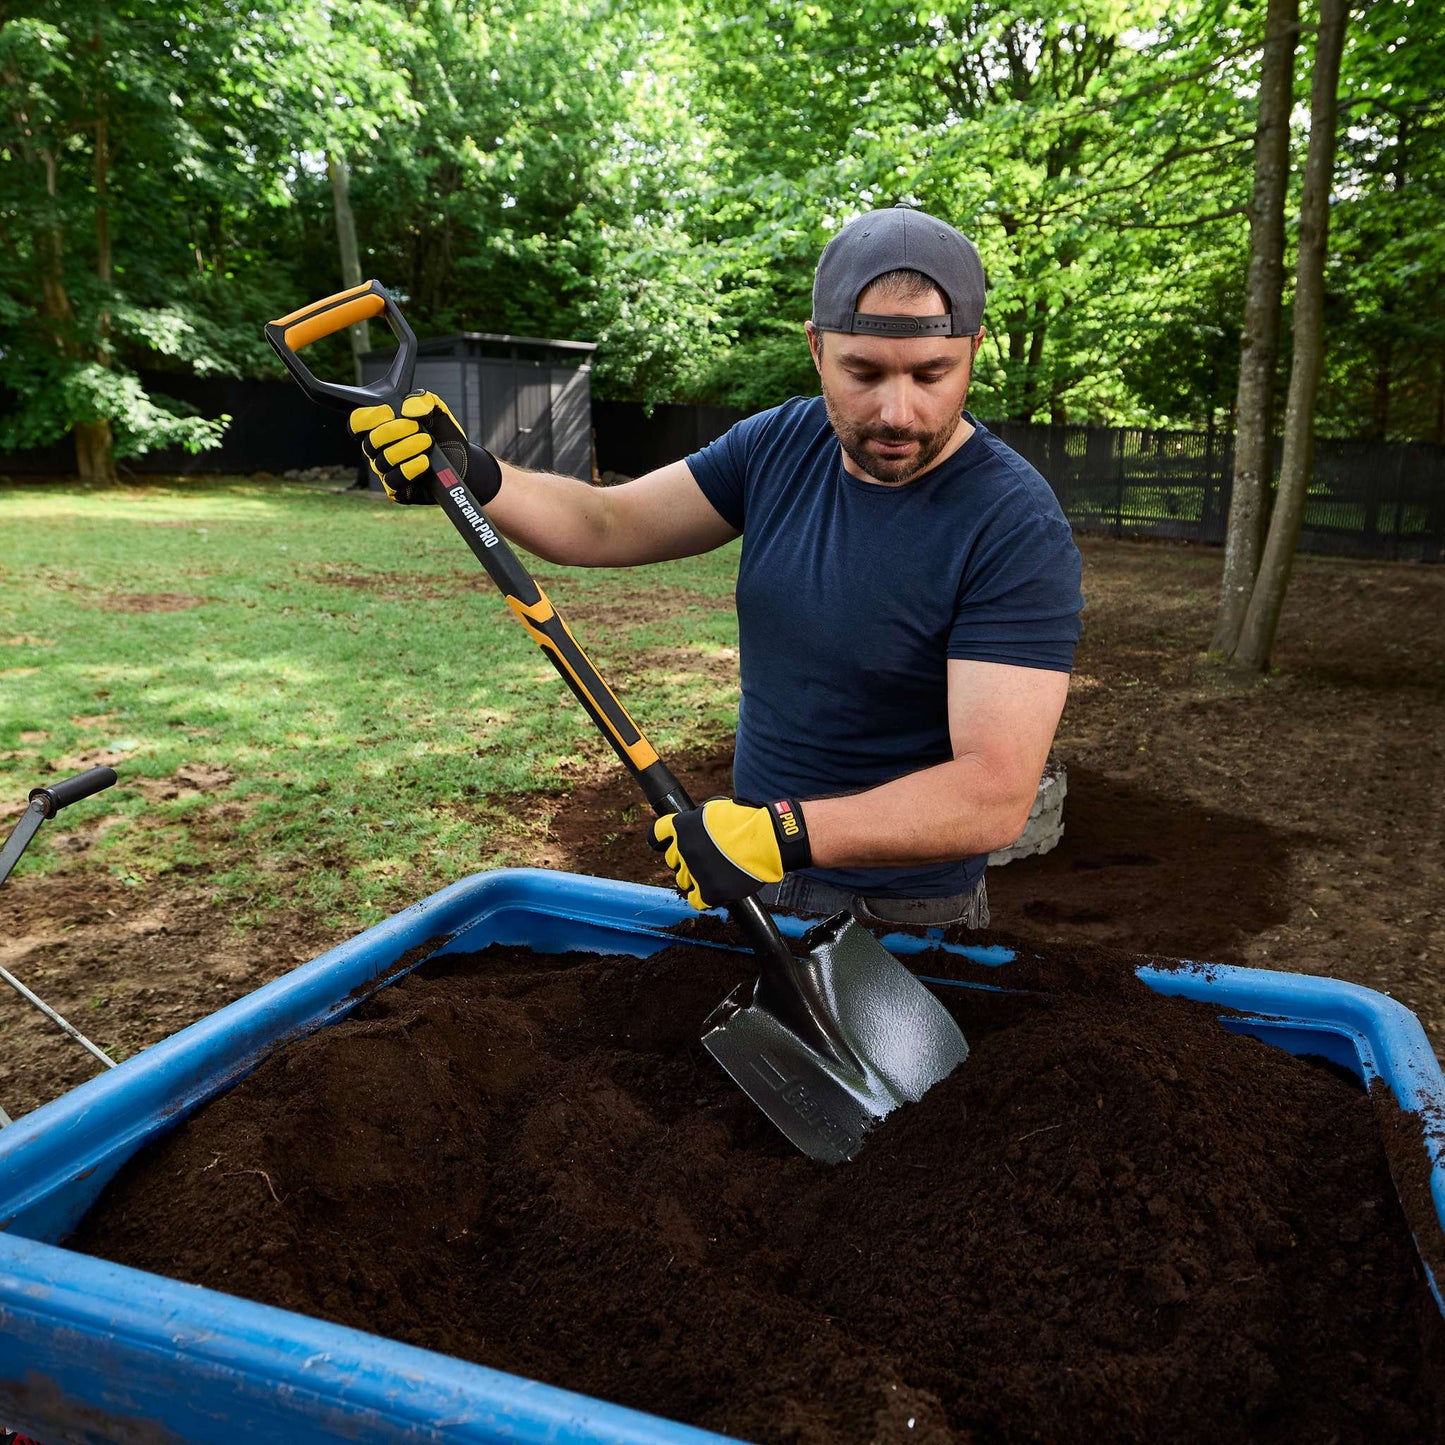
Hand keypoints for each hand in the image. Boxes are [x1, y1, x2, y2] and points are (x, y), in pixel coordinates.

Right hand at [348, 391, 501, 505]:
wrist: (465, 463)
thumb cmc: (444, 435)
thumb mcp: (437, 411)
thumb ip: (423, 401)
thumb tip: (407, 408)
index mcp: (382, 428)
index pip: (358, 422)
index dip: (368, 417)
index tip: (389, 411)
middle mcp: (380, 451)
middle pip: (369, 442)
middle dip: (393, 431)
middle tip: (416, 427)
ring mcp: (387, 472)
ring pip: (382, 462)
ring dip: (406, 449)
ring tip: (427, 442)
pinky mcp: (399, 491)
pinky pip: (393, 482)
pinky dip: (409, 469)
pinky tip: (424, 461)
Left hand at [650, 797, 810, 910]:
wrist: (767, 839)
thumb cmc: (746, 821)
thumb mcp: (713, 810)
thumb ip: (694, 822)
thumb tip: (689, 831)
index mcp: (681, 826)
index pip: (655, 836)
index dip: (662, 841)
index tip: (669, 845)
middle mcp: (683, 849)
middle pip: (671, 860)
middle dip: (685, 859)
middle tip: (705, 858)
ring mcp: (694, 871)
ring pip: (682, 880)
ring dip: (695, 877)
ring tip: (715, 871)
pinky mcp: (709, 891)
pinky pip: (695, 899)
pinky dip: (702, 896)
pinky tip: (714, 888)